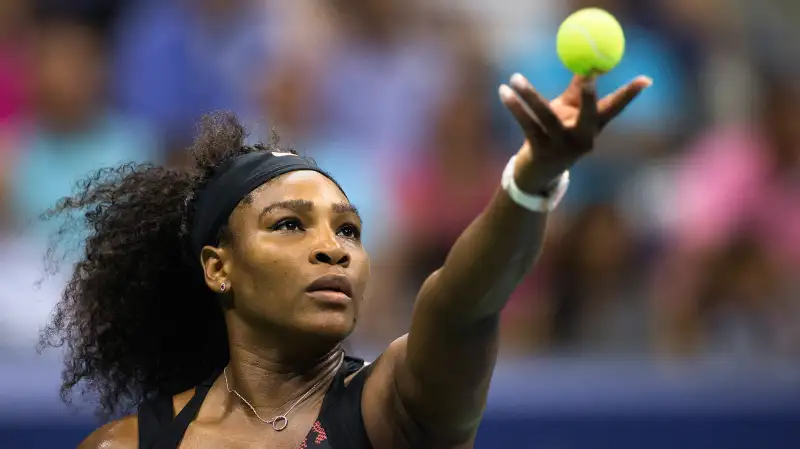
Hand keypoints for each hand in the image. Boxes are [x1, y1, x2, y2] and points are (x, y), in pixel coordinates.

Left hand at [499, 73, 651, 192]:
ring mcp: (562, 147)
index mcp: (592, 128)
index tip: (646, 80)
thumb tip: (589, 62)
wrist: (536, 173)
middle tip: (587, 76)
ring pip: (546, 115)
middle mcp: (582, 139)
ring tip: (515, 78)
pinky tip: (504, 92)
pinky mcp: (540, 152)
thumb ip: (577, 90)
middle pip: (589, 114)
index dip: (630, 95)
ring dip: (529, 95)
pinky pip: (527, 123)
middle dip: (590, 96)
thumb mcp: (568, 113)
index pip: (615, 108)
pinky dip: (515, 106)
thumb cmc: (554, 134)